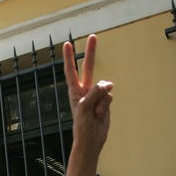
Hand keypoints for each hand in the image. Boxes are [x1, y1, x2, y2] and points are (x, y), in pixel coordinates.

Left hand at [63, 34, 112, 150]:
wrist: (92, 139)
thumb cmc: (82, 125)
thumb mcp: (85, 106)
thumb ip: (95, 92)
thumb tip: (109, 83)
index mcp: (75, 91)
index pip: (71, 71)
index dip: (69, 57)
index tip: (66, 44)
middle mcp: (85, 90)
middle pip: (89, 67)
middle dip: (91, 52)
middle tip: (93, 36)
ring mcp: (96, 95)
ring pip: (104, 88)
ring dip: (101, 101)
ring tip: (95, 113)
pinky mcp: (105, 102)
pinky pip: (109, 97)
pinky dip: (106, 106)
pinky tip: (100, 114)